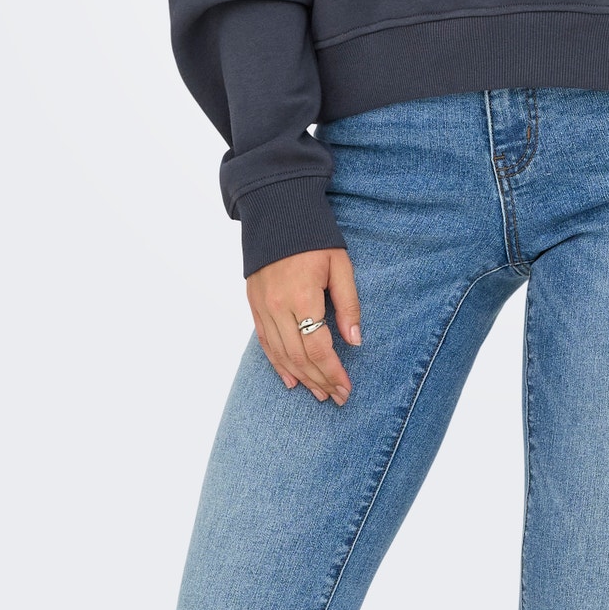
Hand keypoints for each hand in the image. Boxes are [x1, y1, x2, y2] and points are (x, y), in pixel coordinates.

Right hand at [246, 247, 361, 403]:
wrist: (277, 211)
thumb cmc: (314, 236)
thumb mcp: (340, 265)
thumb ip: (348, 304)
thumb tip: (355, 341)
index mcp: (302, 296)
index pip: (318, 347)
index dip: (333, 372)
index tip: (346, 388)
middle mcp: (278, 307)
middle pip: (300, 357)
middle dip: (320, 381)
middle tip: (338, 398)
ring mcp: (263, 307)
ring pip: (281, 355)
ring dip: (302, 378)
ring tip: (319, 394)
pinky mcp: (254, 305)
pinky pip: (266, 343)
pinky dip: (278, 364)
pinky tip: (291, 379)